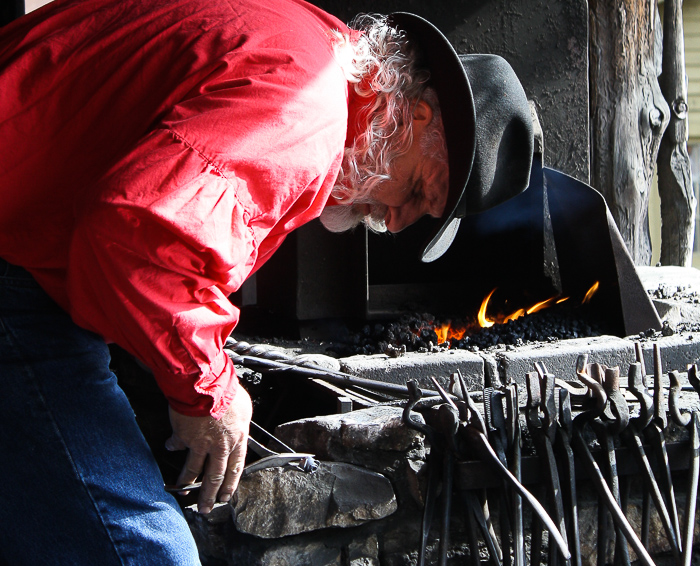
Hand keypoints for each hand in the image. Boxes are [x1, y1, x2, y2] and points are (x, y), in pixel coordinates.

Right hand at [165, 387, 251, 513]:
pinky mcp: (183, 436)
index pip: (235, 468)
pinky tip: (169, 448)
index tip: (226, 496)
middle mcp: (219, 446)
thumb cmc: (227, 391)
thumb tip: (237, 428)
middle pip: (215, 476)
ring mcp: (200, 443)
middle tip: (206, 508)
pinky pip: (176, 444)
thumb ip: (240, 423)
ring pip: (193, 469)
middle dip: (210, 495)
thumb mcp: (244, 408)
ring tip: (183, 493)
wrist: (205, 384)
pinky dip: (172, 446)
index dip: (230, 483)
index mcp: (237, 439)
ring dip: (187, 482)